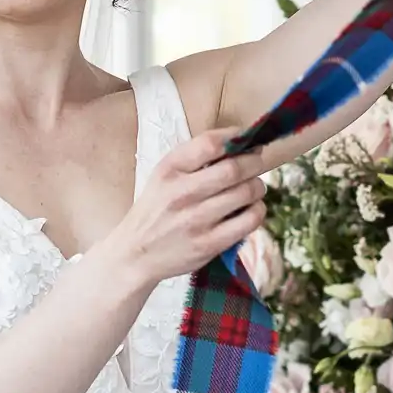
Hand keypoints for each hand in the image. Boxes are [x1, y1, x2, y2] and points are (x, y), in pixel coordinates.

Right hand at [98, 130, 266, 288]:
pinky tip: (251, 209)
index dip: (235, 137)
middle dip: (254, 162)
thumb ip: (194, 158)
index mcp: (169, 170)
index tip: (246, 138)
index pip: (209, 144)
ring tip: (254, 187)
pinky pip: (248, 221)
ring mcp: (196, 220)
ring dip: (257, 186)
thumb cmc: (156, 209)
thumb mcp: (163, 176)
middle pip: (233, 169)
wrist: (135, 254)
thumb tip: (240, 142)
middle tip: (257, 162)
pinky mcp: (208, 244)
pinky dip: (257, 210)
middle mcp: (181, 193)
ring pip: (246, 193)